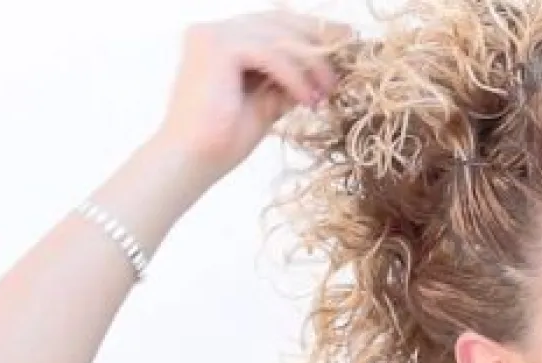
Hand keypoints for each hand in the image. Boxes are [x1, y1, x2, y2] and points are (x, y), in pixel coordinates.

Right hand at [153, 10, 352, 179]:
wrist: (192, 161)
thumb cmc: (224, 139)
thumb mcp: (267, 103)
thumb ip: (289, 81)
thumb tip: (325, 69)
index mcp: (223, 39)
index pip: (276, 24)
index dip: (314, 31)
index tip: (347, 41)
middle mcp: (216, 29)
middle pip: (281, 22)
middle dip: (319, 43)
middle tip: (349, 63)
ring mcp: (214, 34)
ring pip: (280, 37)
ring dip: (310, 67)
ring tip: (327, 93)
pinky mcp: (218, 47)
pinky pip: (271, 54)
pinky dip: (295, 77)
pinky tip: (308, 100)